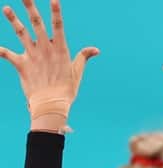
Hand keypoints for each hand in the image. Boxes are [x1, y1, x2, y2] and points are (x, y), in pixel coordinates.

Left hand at [0, 0, 98, 126]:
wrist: (51, 104)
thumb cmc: (67, 89)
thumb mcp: (77, 71)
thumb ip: (84, 57)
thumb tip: (95, 49)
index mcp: (60, 49)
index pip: (58, 26)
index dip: (56, 11)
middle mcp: (45, 49)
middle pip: (36, 23)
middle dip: (30, 8)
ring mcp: (32, 56)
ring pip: (21, 33)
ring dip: (13, 20)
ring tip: (5, 8)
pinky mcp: (21, 64)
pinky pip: (7, 54)